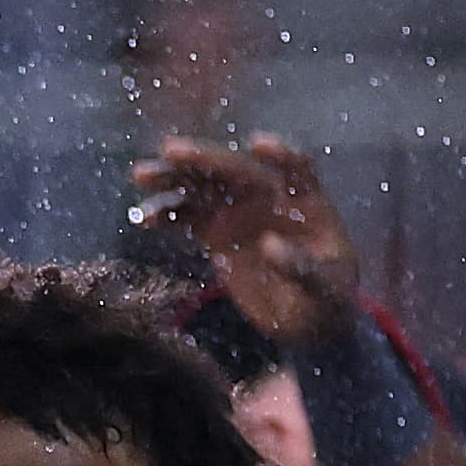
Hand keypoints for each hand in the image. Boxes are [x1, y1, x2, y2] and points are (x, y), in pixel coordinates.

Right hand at [127, 135, 358, 345]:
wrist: (302, 320)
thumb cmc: (324, 299)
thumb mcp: (322, 289)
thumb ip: (301, 267)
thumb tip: (269, 244)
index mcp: (306, 202)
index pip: (296, 169)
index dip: (280, 154)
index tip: (257, 145)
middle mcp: (270, 197)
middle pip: (237, 169)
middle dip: (205, 158)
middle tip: (170, 150)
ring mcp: (239, 212)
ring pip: (204, 187)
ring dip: (173, 178)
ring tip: (141, 174)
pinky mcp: (215, 233)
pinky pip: (186, 218)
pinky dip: (165, 215)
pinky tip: (142, 218)